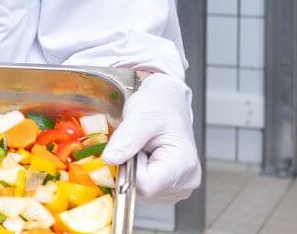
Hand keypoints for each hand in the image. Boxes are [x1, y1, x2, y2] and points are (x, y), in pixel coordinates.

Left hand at [102, 72, 201, 203]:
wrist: (167, 103)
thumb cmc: (159, 105)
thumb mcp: (140, 115)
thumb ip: (126, 138)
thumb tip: (110, 159)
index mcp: (183, 164)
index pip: (146, 185)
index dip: (130, 169)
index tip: (132, 149)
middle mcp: (186, 181)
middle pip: (143, 190)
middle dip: (131, 170)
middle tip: (137, 147)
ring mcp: (180, 187)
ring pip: (142, 192)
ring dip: (134, 172)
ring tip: (143, 150)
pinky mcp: (171, 188)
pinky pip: (145, 190)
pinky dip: (139, 175)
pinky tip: (146, 158)